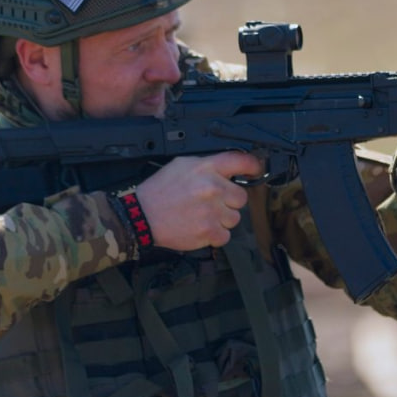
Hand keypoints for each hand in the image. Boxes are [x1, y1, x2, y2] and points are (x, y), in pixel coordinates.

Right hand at [134, 151, 263, 249]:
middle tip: (212, 203)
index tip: (255, 170)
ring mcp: (211, 211)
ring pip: (234, 218)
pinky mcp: (208, 231)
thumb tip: (230, 169)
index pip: (240, 161)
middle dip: (229, 201)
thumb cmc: (160, 191)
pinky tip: (201, 228)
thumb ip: (207, 165)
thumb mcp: (181, 165)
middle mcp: (212, 188)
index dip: (252, 166)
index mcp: (205, 168)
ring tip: (203, 216)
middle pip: (241, 197)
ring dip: (222, 219)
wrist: (142, 216)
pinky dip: (215, 235)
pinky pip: (225, 235)